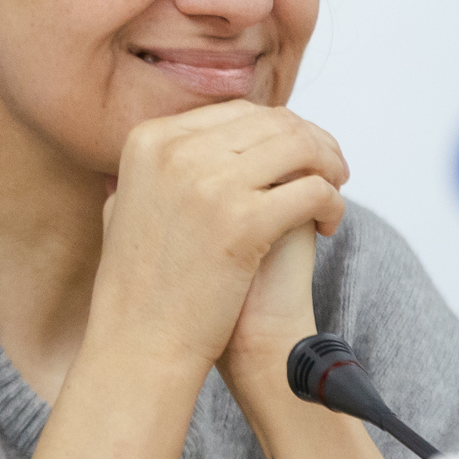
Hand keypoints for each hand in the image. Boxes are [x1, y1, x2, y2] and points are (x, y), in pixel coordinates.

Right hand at [90, 101, 346, 380]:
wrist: (139, 345)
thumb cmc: (140, 289)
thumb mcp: (125, 208)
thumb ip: (153, 170)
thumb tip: (188, 143)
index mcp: (149, 141)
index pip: (235, 113)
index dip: (276, 131)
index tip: (295, 156)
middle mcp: (176, 151)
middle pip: (272, 123)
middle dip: (311, 143)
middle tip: (330, 171)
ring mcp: (210, 183)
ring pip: (300, 147)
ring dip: (328, 165)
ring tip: (334, 192)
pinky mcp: (243, 221)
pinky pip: (312, 191)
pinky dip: (332, 203)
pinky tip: (329, 225)